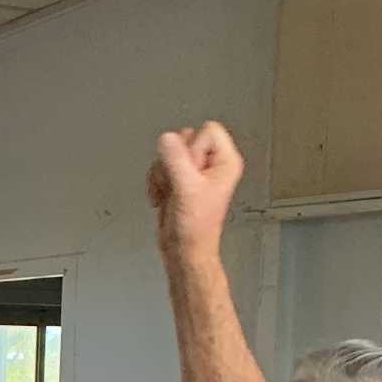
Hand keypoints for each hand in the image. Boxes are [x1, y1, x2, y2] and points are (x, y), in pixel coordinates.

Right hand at [148, 121, 242, 257]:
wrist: (183, 250)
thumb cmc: (196, 228)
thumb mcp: (187, 189)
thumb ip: (175, 160)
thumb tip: (166, 139)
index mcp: (225, 161)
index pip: (208, 130)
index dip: (193, 149)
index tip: (191, 172)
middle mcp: (211, 163)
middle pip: (185, 138)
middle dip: (173, 161)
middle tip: (180, 182)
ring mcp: (194, 171)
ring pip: (169, 151)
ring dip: (162, 173)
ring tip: (171, 192)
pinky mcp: (178, 178)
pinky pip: (160, 165)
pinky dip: (156, 180)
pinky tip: (163, 196)